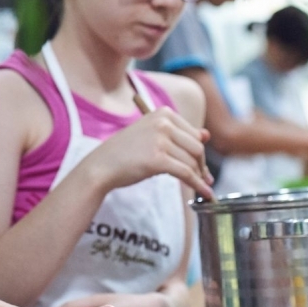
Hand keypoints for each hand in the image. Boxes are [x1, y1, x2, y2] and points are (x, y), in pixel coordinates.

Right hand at [82, 106, 213, 198]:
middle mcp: (163, 122)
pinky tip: (205, 194)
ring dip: (199, 178)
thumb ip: (179, 134)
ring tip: (201, 187)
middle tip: (204, 179)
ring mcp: (160, 140)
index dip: (199, 153)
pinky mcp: (158, 159)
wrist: (101, 166)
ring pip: (192, 162)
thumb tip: (206, 135)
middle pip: (197, 148)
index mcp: (163, 113)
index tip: (201, 166)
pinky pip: (187, 173)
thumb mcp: (152, 136)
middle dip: (201, 166)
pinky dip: (198, 185)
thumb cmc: (125, 152)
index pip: (194, 134)